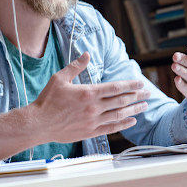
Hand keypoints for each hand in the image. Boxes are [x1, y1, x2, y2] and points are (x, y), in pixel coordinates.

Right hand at [32, 52, 149, 143]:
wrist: (38, 123)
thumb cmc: (47, 100)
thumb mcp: (60, 78)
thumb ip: (76, 66)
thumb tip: (87, 54)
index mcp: (88, 92)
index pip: (115, 87)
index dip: (130, 85)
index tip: (140, 83)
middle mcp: (94, 107)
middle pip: (121, 100)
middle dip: (137, 96)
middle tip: (148, 93)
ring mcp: (93, 121)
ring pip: (119, 114)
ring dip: (134, 110)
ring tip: (144, 106)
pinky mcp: (90, 132)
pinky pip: (111, 128)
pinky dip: (123, 124)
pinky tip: (132, 121)